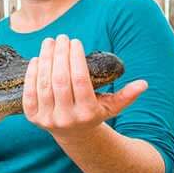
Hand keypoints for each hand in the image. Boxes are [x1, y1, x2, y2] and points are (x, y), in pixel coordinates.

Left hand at [22, 35, 147, 141]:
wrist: (73, 135)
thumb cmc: (94, 113)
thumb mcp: (112, 107)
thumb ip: (127, 96)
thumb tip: (144, 84)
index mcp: (87, 113)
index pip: (79, 81)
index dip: (75, 58)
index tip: (75, 41)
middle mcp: (66, 118)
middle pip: (60, 80)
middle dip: (59, 55)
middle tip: (61, 37)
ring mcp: (48, 119)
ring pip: (44, 84)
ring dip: (45, 60)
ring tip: (48, 42)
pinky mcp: (33, 118)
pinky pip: (29, 93)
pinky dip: (31, 74)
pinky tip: (36, 59)